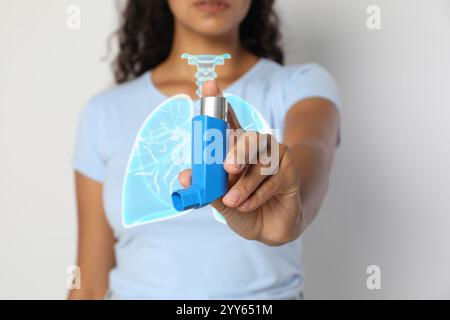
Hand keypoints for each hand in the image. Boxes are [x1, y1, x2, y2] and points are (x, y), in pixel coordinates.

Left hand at [178, 81, 303, 245]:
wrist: (270, 229)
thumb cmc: (243, 208)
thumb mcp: (220, 199)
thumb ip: (206, 187)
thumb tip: (185, 176)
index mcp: (237, 149)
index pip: (228, 121)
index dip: (218, 102)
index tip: (209, 85)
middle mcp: (258, 147)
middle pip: (249, 137)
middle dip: (238, 151)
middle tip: (228, 168)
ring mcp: (277, 157)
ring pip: (261, 162)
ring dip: (245, 184)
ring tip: (233, 201)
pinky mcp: (291, 172)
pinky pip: (274, 179)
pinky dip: (257, 195)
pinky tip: (247, 205)